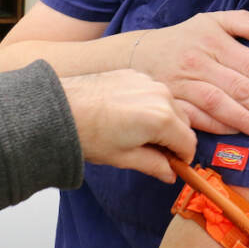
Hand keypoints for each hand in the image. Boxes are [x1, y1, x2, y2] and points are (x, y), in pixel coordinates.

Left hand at [61, 69, 196, 182]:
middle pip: (183, 122)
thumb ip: (154, 165)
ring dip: (164, 120)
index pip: (188, 143)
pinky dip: (150, 104)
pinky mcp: (134, 73)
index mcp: (162, 118)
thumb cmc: (88, 133)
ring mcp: (147, 80)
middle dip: (174, 139)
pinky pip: (154, 92)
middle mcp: (160, 95)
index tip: (173, 165)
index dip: (182, 158)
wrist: (60, 108)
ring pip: (170, 105)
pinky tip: (129, 115)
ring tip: (139, 133)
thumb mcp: (124, 158)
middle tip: (155, 152)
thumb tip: (169, 173)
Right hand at [130, 10, 248, 140]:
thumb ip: (237, 21)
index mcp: (213, 41)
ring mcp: (183, 83)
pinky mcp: (170, 101)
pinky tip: (237, 133)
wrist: (135, 54)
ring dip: (247, 121)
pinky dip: (217, 126)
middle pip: (241, 88)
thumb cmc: (180, 40)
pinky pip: (195, 116)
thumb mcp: (207, 21)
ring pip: (220, 104)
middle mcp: (199, 62)